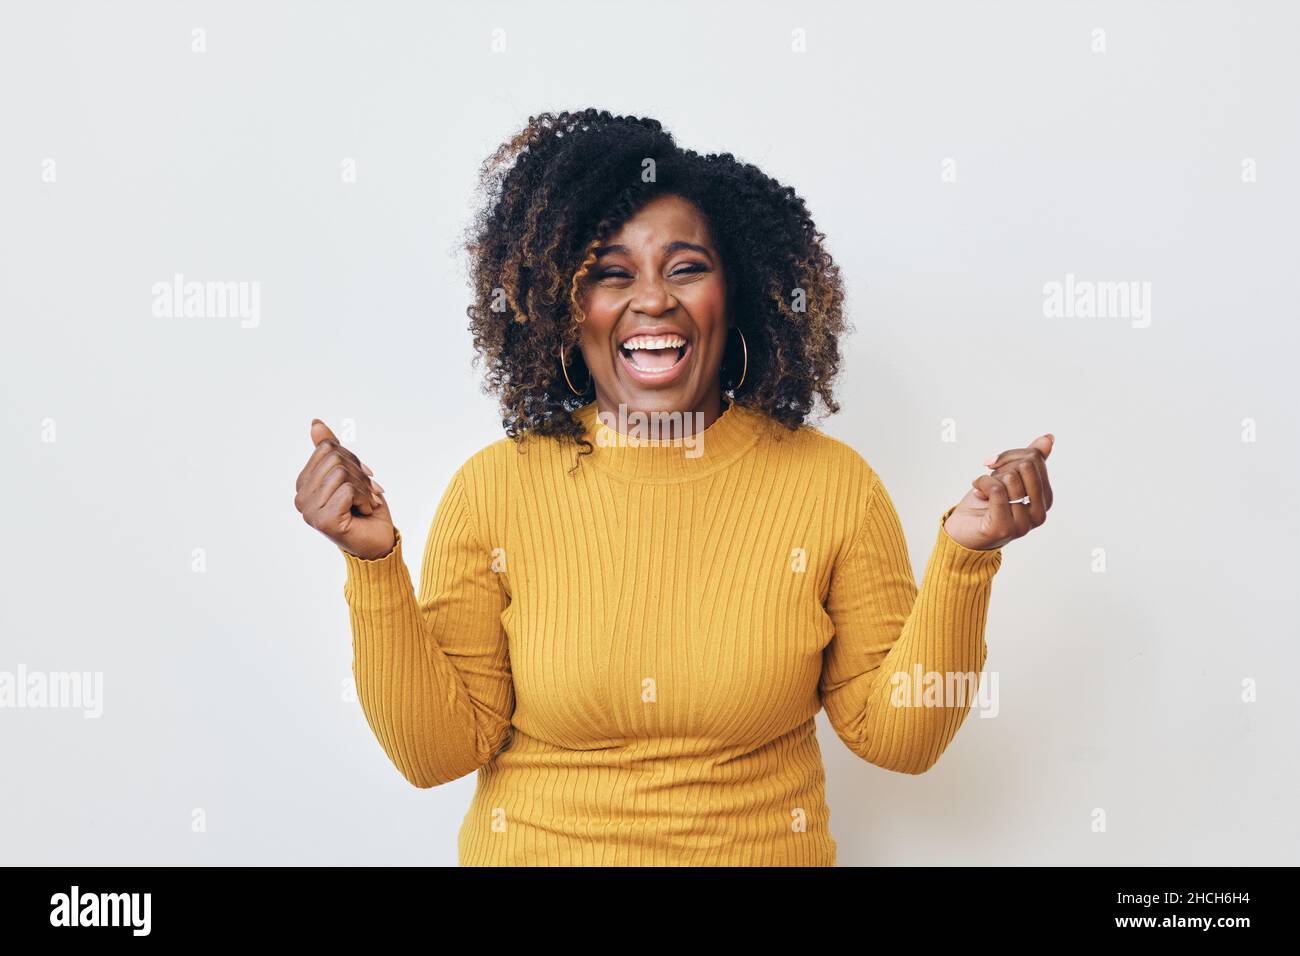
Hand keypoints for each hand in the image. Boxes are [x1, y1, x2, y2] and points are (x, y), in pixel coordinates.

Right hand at [295, 419, 394, 559]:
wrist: (379, 541)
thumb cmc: (365, 508)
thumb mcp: (350, 473)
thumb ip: (330, 450)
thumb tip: (315, 423)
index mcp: (303, 484)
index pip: (327, 448)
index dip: (352, 459)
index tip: (363, 479)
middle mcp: (301, 498)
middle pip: (335, 458)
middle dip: (360, 474)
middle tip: (368, 493)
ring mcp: (309, 511)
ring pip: (342, 473)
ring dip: (365, 488)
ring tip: (367, 504)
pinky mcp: (324, 521)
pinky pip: (348, 490)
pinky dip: (366, 499)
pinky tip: (364, 512)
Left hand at [942, 434, 1054, 550]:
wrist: (962, 532)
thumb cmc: (985, 505)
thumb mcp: (1008, 477)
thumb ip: (1030, 460)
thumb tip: (1048, 438)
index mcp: (1045, 499)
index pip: (1035, 459)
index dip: (1011, 455)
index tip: (996, 464)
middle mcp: (1039, 514)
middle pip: (1026, 465)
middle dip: (1002, 466)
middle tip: (990, 479)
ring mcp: (1023, 524)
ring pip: (1011, 478)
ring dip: (989, 479)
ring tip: (983, 491)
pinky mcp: (1003, 528)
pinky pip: (997, 490)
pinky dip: (981, 484)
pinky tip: (976, 491)